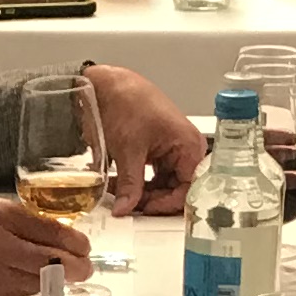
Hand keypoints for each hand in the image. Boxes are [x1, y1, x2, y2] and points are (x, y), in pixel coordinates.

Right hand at [0, 193, 93, 295]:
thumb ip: (19, 220)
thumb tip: (52, 234)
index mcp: (2, 217)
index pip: (55, 232)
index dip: (77, 243)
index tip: (84, 247)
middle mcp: (3, 246)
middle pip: (56, 262)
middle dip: (77, 267)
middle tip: (84, 268)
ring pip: (42, 282)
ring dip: (58, 281)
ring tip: (63, 276)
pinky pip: (20, 294)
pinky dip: (31, 288)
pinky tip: (32, 281)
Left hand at [85, 64, 207, 213]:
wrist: (106, 85)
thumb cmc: (126, 101)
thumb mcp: (128, 149)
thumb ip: (130, 184)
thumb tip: (126, 208)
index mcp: (189, 145)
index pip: (189, 189)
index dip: (167, 204)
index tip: (144, 211)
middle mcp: (185, 149)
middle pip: (176, 189)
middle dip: (152, 200)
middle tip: (129, 207)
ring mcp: (170, 150)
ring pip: (161, 185)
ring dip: (141, 193)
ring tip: (120, 195)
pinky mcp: (155, 151)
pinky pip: (151, 176)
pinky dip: (135, 183)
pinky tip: (119, 186)